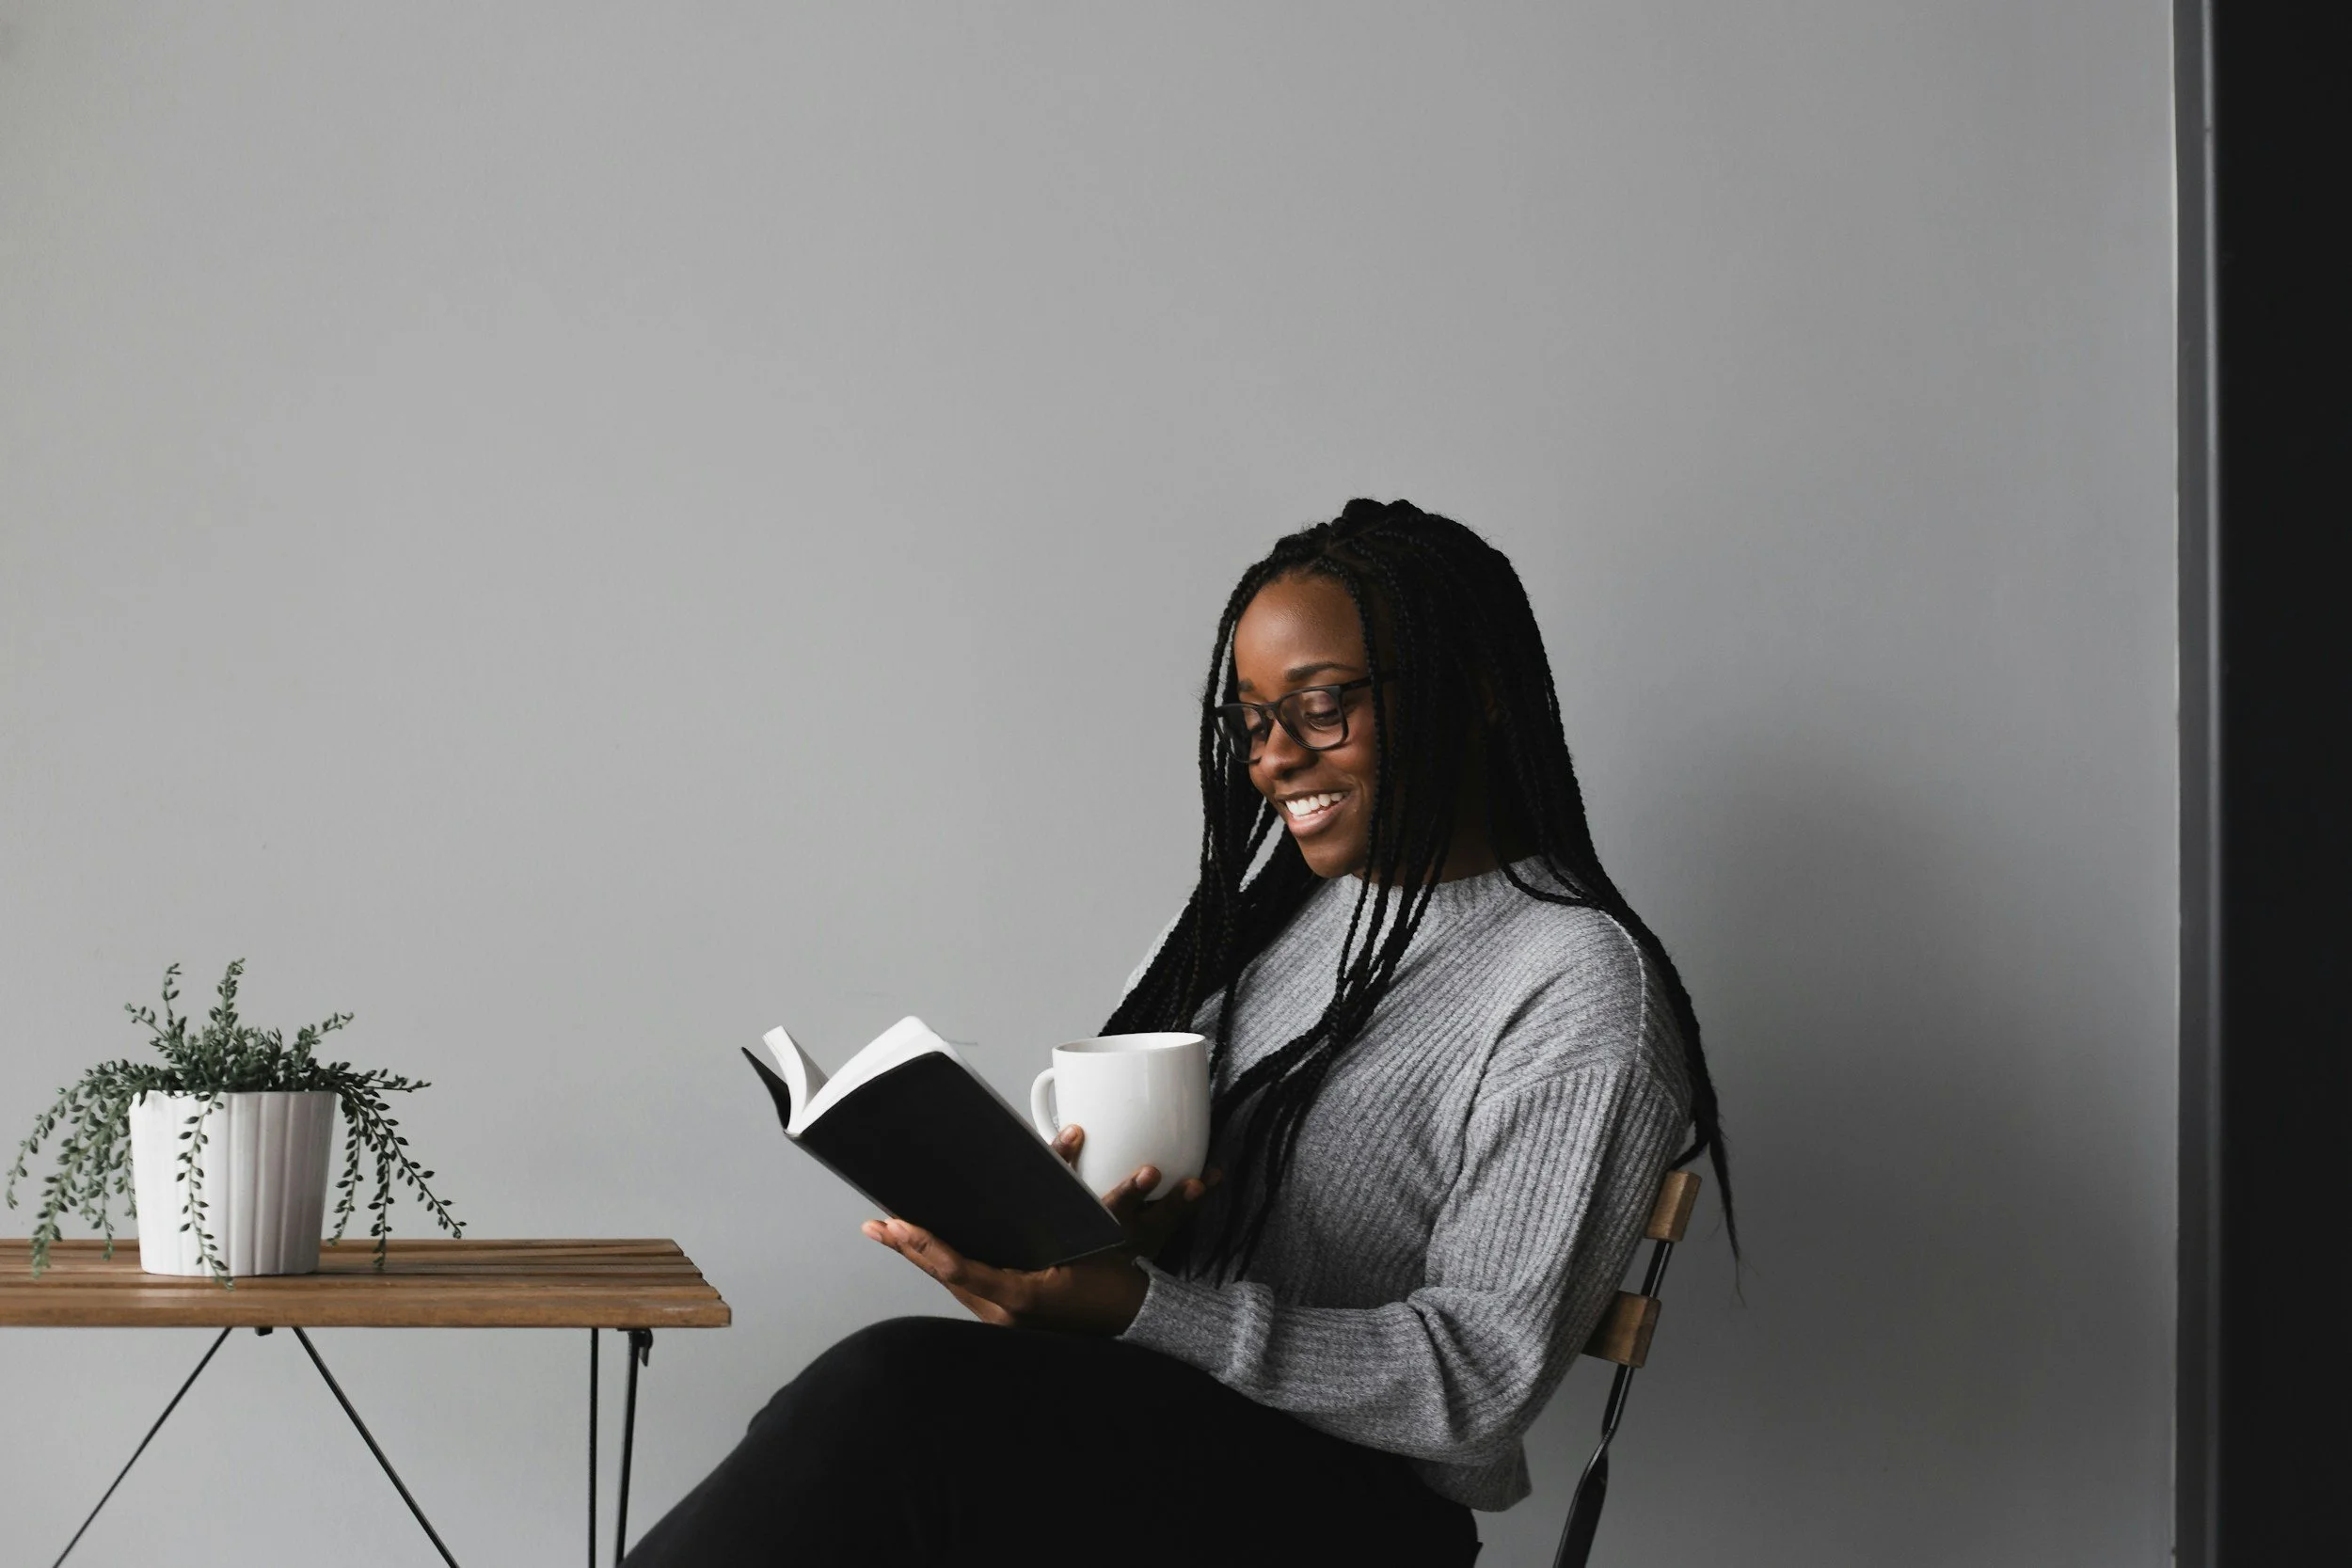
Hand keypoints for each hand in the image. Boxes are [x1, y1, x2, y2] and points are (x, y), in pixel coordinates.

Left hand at [859, 1127, 1220, 1334]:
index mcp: (1019, 1296)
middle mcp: (1005, 1313)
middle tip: (877, 1225)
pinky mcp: (1010, 1318)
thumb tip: (1069, 1144)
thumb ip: (1070, 1197)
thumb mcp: (1095, 1234)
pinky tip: (928, 1254)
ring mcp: (1005, 1320)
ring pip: (952, 1283)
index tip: (895, 1224)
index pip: (957, 1268)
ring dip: (922, 1257)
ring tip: (892, 1233)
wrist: (1139, 1322)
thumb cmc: (1117, 1284)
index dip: (923, 1244)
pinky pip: (968, 1290)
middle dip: (909, 1248)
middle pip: (944, 1274)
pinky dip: (946, 1268)